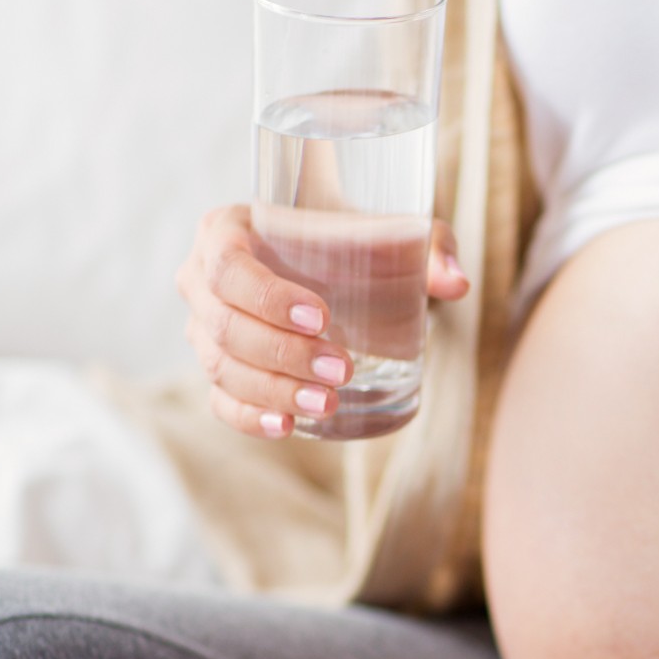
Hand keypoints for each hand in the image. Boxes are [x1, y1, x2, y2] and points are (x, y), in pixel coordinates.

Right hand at [173, 206, 470, 438]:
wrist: (334, 264)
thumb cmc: (354, 241)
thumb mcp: (393, 233)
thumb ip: (429, 246)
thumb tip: (457, 282)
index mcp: (224, 230)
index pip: (228, 267)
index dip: (268, 297)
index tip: (323, 318)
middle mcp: (201, 279)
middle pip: (226, 325)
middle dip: (283, 353)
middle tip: (342, 368)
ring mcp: (204, 330)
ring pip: (222, 368)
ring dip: (274, 390)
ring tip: (329, 403)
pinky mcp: (220, 371)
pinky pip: (221, 401)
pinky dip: (249, 418)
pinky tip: (286, 427)